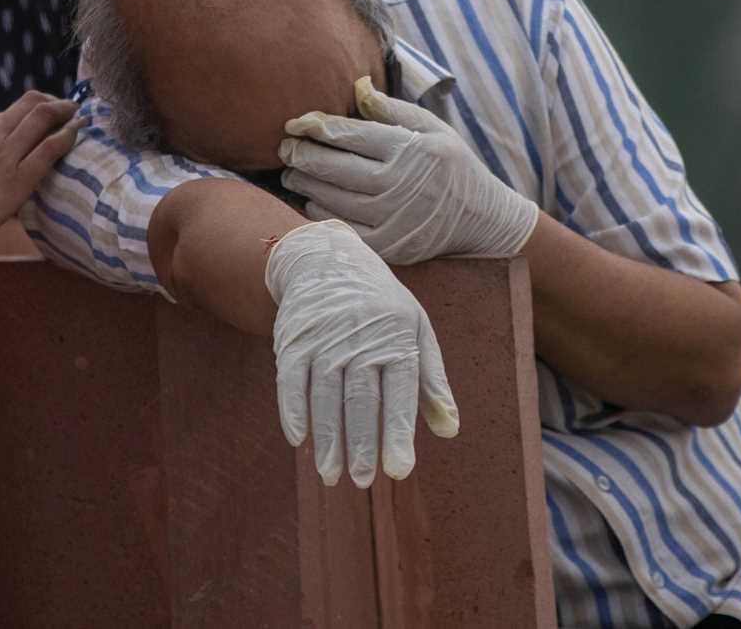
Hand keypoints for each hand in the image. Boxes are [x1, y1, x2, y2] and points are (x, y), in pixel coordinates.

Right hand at [265, 220, 458, 487]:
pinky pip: (291, 380)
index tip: (399, 470)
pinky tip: (299, 439)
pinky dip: (293, 410)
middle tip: (361, 481)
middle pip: (359, 399)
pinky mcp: (293, 339)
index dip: (398, 433)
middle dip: (360, 443)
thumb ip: (431, 381)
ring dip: (327, 437)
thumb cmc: (380, 306)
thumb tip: (450, 430)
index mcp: (397, 338)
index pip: (399, 394)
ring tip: (331, 474)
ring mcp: (323, 339)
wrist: (328, 259)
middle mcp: (359, 339)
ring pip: (324, 395)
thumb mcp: (416, 330)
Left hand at [277, 77, 538, 264]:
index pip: (348, 135)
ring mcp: (392, 219)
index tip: (293, 123)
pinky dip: (320, 212)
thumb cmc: (453, 165)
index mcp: (409, 150)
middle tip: (284, 148)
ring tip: (290, 172)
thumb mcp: (432, 128)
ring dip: (303, 184)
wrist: (483, 220)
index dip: (315, 127)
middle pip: (333, 168)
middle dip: (301, 155)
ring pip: (330, 199)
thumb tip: (357, 85)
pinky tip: (310, 201)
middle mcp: (399, 185)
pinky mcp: (388, 245)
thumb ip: (392, 109)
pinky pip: (341, 227)